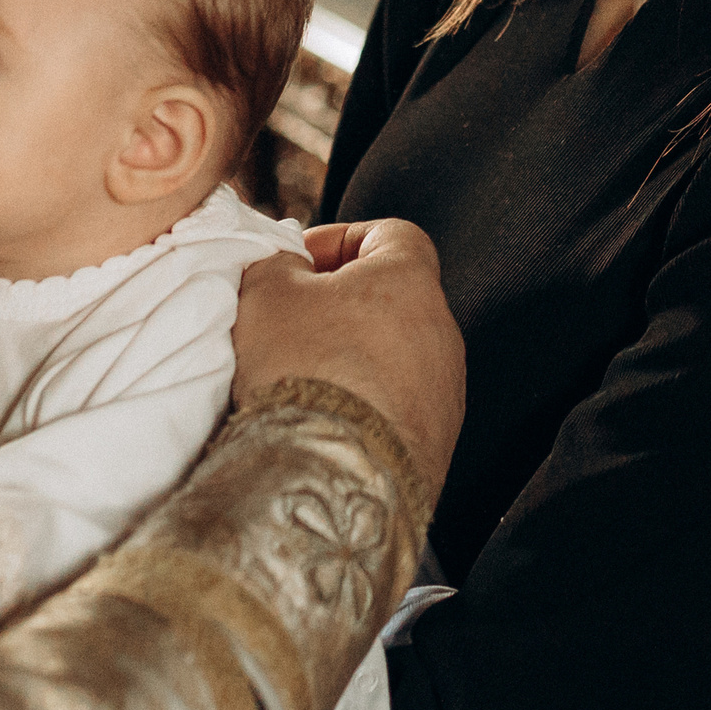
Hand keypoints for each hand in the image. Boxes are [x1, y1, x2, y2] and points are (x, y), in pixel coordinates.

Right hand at [233, 218, 463, 492]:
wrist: (335, 475)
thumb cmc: (304, 367)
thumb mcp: (266, 291)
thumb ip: (277, 263)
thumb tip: (287, 267)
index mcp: (410, 282)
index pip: (392, 234)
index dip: (340, 239)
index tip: (299, 263)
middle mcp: (442, 334)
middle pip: (392, 300)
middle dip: (340, 306)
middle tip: (290, 322)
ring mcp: (444, 394)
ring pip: (395, 357)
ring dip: (353, 359)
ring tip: (301, 380)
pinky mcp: (436, 445)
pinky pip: (396, 409)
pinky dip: (362, 407)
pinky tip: (322, 423)